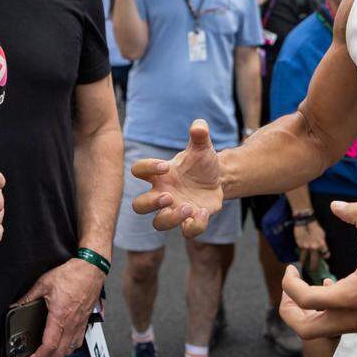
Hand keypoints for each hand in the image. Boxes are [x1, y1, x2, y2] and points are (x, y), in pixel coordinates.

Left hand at [18, 257, 104, 356]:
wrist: (91, 268)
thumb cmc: (71, 274)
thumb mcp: (44, 283)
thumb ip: (28, 297)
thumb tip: (15, 306)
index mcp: (60, 316)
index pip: (49, 345)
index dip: (38, 356)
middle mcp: (72, 323)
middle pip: (60, 352)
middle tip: (35, 356)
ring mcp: (80, 323)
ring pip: (71, 349)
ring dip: (59, 354)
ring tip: (48, 351)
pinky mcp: (86, 320)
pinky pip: (79, 340)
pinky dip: (70, 347)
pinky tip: (64, 342)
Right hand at [131, 119, 223, 237]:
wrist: (218, 177)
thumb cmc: (201, 162)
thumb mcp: (202, 147)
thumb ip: (200, 134)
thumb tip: (199, 125)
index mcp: (161, 174)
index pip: (139, 170)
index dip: (147, 168)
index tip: (165, 166)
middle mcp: (162, 193)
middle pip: (138, 206)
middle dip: (150, 203)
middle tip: (169, 196)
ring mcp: (174, 209)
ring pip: (158, 223)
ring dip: (171, 218)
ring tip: (189, 207)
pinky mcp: (189, 221)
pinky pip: (186, 232)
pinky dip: (195, 226)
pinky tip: (204, 213)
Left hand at [279, 201, 356, 338]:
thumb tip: (335, 205)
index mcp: (351, 296)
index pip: (305, 301)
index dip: (289, 284)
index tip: (291, 268)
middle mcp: (352, 317)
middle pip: (305, 330)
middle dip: (288, 310)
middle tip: (290, 287)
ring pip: (320, 332)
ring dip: (306, 313)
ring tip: (306, 288)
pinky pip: (336, 326)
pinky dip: (324, 312)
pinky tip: (333, 287)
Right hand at [293, 219, 328, 271]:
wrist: (305, 221)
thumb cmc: (315, 227)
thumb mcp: (322, 235)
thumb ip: (323, 244)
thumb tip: (324, 252)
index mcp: (322, 244)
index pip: (325, 254)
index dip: (325, 256)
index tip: (324, 258)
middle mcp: (314, 247)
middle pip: (315, 260)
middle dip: (314, 266)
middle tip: (313, 270)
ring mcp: (306, 247)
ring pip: (305, 258)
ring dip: (305, 264)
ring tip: (304, 268)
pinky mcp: (300, 245)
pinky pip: (301, 254)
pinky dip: (301, 257)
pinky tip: (300, 261)